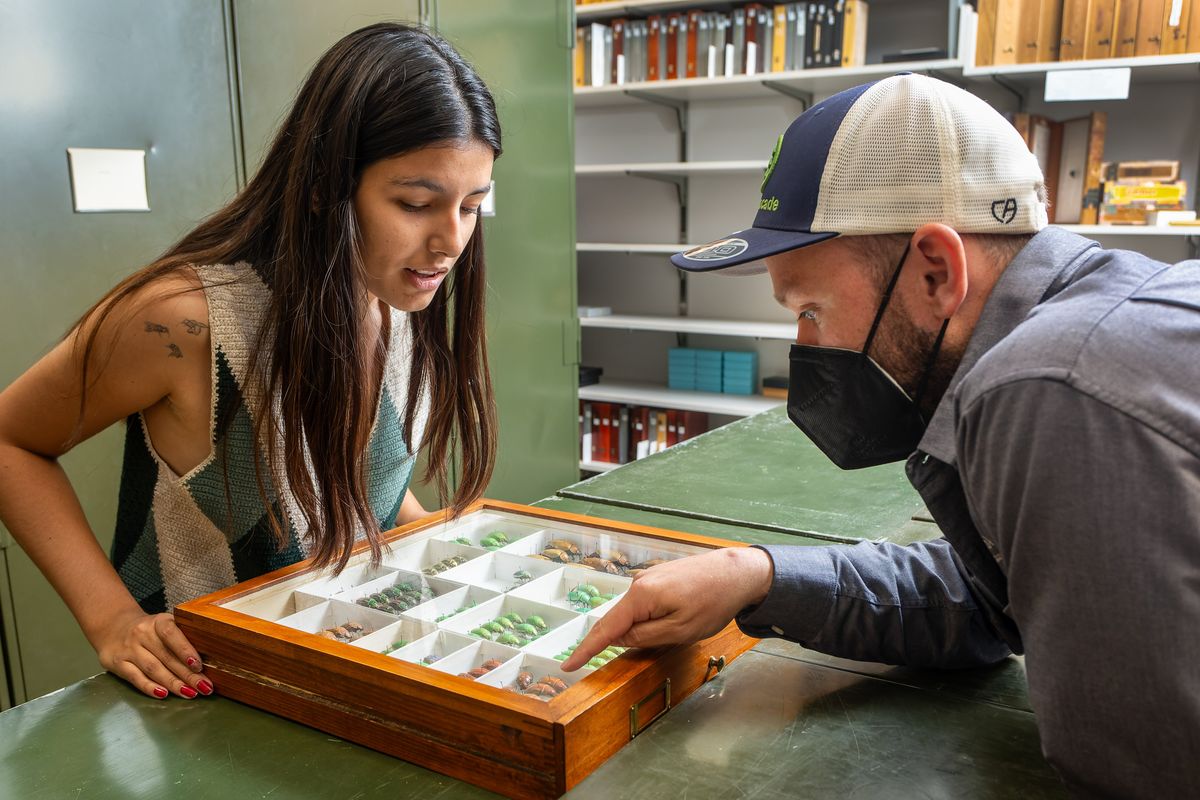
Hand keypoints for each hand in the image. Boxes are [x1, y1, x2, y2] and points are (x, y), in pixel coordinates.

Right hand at [93, 606, 212, 699]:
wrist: (113, 626)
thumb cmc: (149, 630)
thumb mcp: (164, 625)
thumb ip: (181, 638)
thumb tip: (208, 660)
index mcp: (158, 621)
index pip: (172, 634)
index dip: (186, 650)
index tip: (199, 666)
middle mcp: (142, 633)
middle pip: (167, 657)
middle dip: (187, 674)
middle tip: (204, 687)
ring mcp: (129, 648)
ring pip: (153, 668)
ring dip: (173, 683)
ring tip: (189, 693)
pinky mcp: (117, 663)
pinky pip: (135, 677)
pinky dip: (150, 687)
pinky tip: (163, 694)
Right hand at [561, 546, 773, 670]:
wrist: (737, 572)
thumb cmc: (713, 602)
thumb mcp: (680, 630)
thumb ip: (645, 637)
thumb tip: (619, 639)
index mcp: (641, 596)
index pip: (605, 629)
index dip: (585, 650)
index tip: (567, 666)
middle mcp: (638, 583)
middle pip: (619, 620)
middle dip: (625, 640)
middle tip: (656, 642)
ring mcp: (648, 578)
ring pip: (635, 613)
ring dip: (646, 628)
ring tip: (683, 626)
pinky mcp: (658, 578)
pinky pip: (645, 605)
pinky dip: (651, 618)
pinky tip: (678, 618)